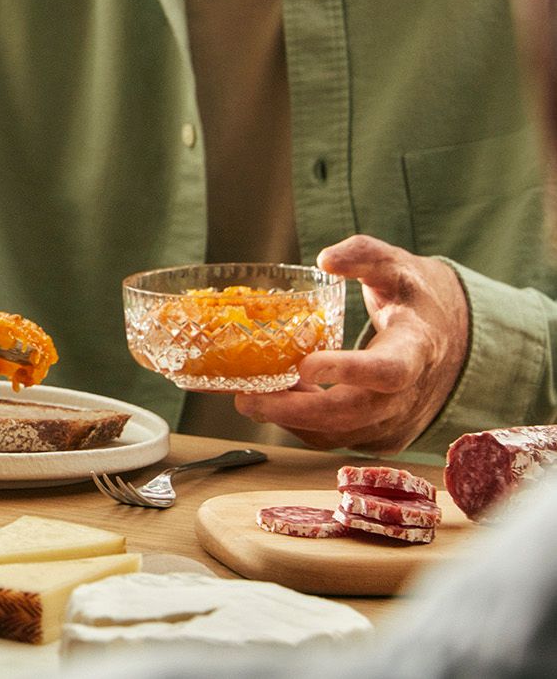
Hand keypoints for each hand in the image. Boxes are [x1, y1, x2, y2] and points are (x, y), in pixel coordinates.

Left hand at [234, 235, 469, 452]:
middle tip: (246, 400)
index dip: (348, 371)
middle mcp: (409, 395)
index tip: (305, 365)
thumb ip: (364, 255)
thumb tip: (326, 260)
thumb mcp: (395, 266)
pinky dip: (301, 425)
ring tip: (252, 395)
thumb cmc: (413, 299)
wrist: (446, 340)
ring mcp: (396, 421)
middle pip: (353, 414)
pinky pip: (336, 438)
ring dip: (290, 419)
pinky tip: (277, 400)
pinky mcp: (380, 436)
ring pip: (339, 433)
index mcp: (416, 349)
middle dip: (296, 411)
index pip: (388, 369)